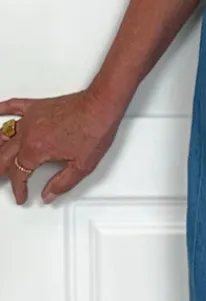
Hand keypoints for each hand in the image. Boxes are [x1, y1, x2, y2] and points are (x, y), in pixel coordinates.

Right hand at [0, 87, 124, 205]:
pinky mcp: (37, 107)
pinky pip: (13, 106)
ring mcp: (31, 118)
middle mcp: (29, 133)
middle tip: (3, 180)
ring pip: (4, 135)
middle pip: (5, 156)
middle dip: (2, 172)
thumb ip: (62, 183)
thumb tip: (48, 194)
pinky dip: (1, 110)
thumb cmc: (94, 129)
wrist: (101, 105)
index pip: (19, 174)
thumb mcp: (82, 166)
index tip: (21, 195)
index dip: (18, 188)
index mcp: (37, 149)